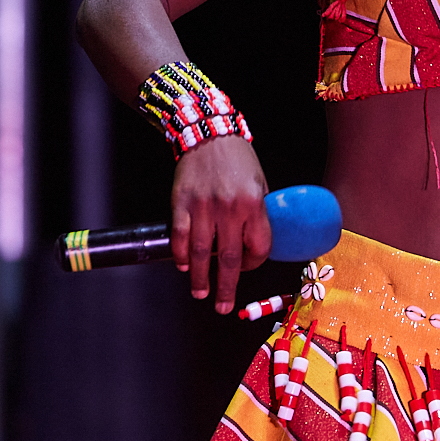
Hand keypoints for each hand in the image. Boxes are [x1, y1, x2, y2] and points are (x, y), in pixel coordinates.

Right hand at [170, 136, 271, 313]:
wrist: (208, 133)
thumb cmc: (238, 159)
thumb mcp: (259, 183)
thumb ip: (256, 213)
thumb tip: (253, 243)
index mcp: (254, 204)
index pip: (258, 246)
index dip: (255, 262)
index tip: (249, 266)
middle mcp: (229, 208)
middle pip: (229, 258)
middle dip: (227, 287)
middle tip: (224, 307)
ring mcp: (203, 207)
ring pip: (201, 253)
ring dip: (200, 278)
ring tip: (201, 293)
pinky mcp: (181, 204)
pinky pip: (180, 237)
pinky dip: (181, 255)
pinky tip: (183, 266)